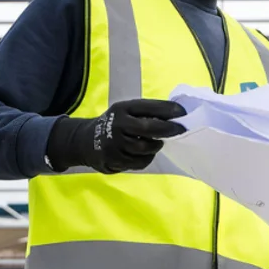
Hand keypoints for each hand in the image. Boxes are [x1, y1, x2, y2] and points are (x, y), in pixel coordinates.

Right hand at [46, 99, 185, 173]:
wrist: (85, 140)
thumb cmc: (115, 123)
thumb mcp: (126, 111)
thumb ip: (146, 113)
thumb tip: (175, 115)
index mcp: (123, 108)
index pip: (150, 107)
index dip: (168, 110)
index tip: (183, 113)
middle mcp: (118, 124)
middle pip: (149, 128)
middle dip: (168, 129)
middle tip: (180, 130)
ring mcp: (114, 143)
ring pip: (145, 147)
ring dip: (156, 146)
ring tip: (158, 143)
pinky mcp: (113, 159)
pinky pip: (138, 161)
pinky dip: (148, 158)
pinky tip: (147, 153)